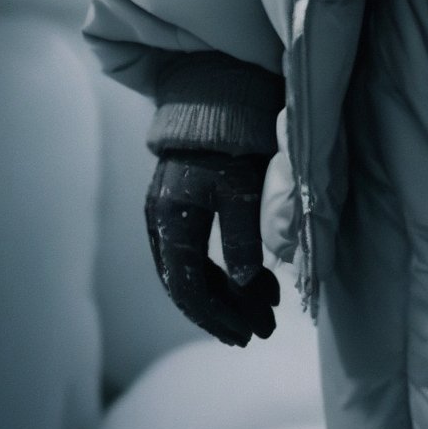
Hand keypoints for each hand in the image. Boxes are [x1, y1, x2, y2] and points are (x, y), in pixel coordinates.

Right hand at [145, 150, 279, 346]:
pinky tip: (255, 277)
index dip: (217, 317)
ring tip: (266, 306)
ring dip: (229, 292)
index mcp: (171, 223)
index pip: (188, 289)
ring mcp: (167, 214)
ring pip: (194, 269)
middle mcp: (161, 224)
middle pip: (189, 284)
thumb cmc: (230, 138)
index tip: (246, 334)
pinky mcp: (180, 204)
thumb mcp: (241, 189)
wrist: (216, 94)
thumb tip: (243, 285)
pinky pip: (197, 251)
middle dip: (226, 310)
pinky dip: (225, 269)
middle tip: (260, 329)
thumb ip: (241, 238)